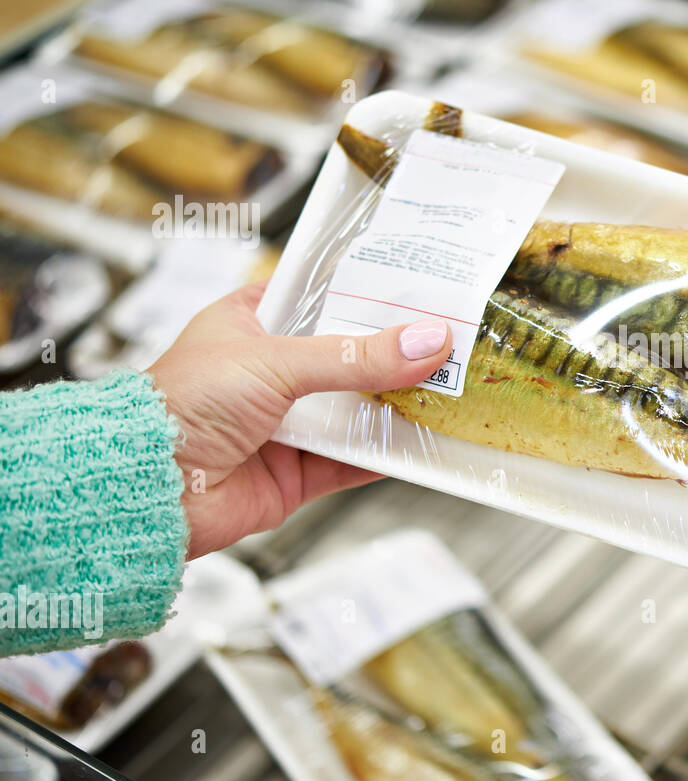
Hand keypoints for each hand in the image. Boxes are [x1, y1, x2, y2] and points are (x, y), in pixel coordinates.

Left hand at [146, 280, 451, 559]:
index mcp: (250, 324)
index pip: (319, 298)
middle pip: (347, 358)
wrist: (145, 490)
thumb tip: (428, 341)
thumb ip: (356, 355)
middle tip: (449, 342)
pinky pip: (350, 463)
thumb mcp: (276, 361)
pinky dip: (385, 456)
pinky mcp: (292, 475)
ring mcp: (282, 426)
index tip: (419, 289)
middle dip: (394, 355)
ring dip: (395, 406)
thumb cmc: (182, 405)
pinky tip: (421, 445)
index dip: (366, 294)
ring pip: (354, 412)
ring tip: (448, 392)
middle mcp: (268, 374)